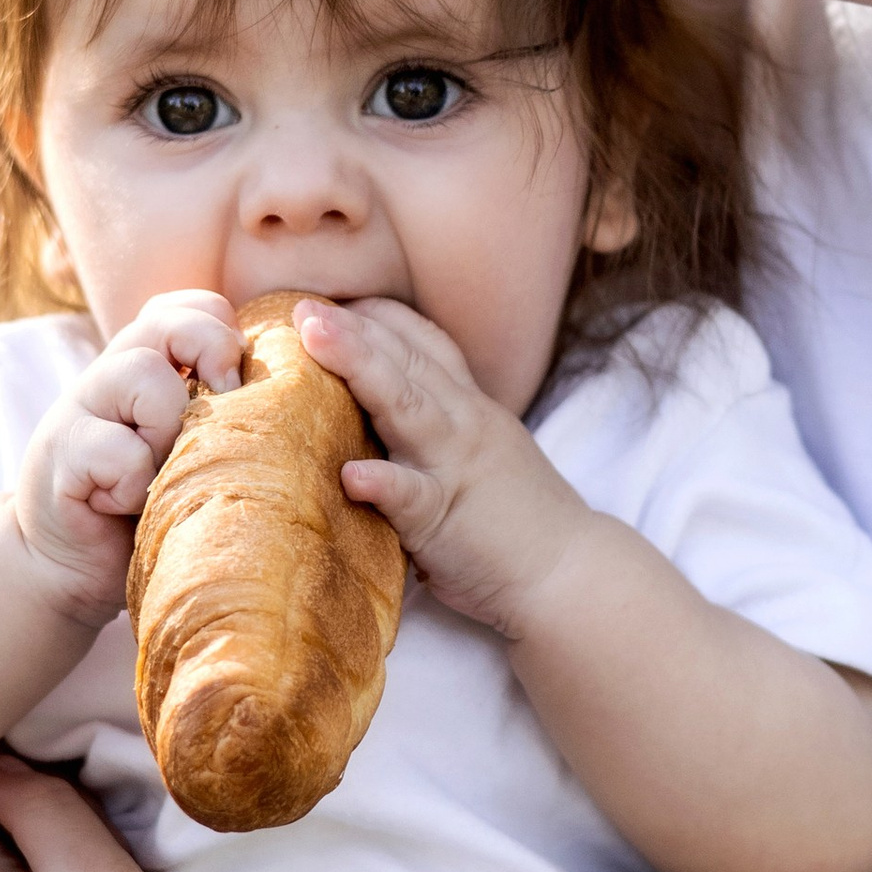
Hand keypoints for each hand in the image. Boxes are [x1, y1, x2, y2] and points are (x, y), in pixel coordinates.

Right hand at [10, 290, 242, 623]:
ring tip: (162, 474)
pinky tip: (125, 506)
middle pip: (167, 322)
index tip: (236, 386)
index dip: (224, 332)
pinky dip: (134, 485)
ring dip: (169, 431)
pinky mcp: (60, 455)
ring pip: (143, 375)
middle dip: (210, 355)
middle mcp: (111, 372)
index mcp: (148, 361)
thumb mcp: (191, 452)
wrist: (69, 563)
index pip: (194, 306)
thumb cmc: (148, 506)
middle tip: (221, 410)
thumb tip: (289, 400)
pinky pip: (118, 451)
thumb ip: (222, 416)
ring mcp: (80, 408)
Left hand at [294, 295, 593, 636]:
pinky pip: (412, 496)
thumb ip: (436, 427)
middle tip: (303, 305)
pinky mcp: (445, 520)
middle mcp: (462, 423)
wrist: (568, 571)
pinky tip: (350, 475)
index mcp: (468, 408)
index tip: (333, 300)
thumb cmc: (516, 518)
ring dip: (358, 366)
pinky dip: (383, 482)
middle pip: (406, 361)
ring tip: (313, 338)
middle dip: (353, 327)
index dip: (380, 317)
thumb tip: (378, 415)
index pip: (424, 345)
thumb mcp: (481, 452)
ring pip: (406, 405)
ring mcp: (454, 467)